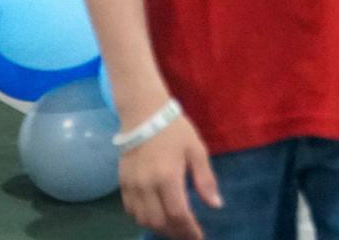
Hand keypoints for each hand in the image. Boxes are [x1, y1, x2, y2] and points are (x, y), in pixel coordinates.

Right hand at [120, 115, 220, 239]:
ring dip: (160, 227)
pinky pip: (131, 209)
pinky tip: (155, 215)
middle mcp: (147, 185)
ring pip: (143, 219)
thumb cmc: (175, 129)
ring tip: (174, 226)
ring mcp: (132, 185)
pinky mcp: (123, 182)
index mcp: (168, 176)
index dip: (189, 230)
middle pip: (160, 222)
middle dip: (176, 232)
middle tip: (188, 233)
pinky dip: (143, 217)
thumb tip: (216, 205)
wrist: (144, 112)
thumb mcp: (197, 150)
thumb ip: (206, 179)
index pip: (178, 214)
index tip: (199, 237)